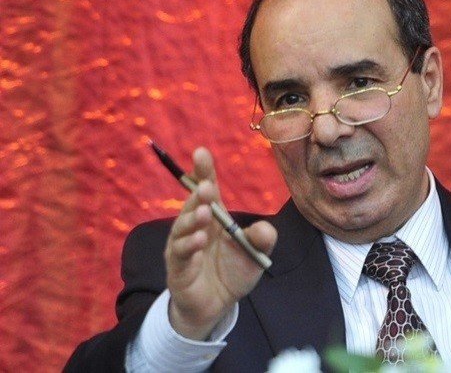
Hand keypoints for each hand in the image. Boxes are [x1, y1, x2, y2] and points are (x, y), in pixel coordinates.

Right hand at [164, 147, 276, 339]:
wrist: (217, 306)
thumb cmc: (233, 272)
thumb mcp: (256, 254)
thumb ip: (262, 240)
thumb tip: (264, 229)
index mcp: (214, 217)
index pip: (207, 189)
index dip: (203, 171)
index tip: (201, 152)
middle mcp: (195, 227)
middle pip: (193, 205)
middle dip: (198, 195)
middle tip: (205, 187)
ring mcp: (183, 247)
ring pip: (182, 229)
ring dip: (193, 220)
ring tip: (205, 214)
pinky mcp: (178, 269)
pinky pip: (181, 254)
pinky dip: (190, 246)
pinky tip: (200, 241)